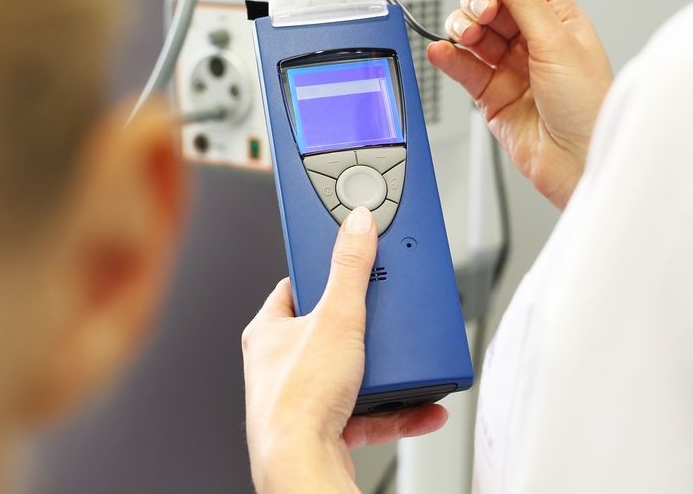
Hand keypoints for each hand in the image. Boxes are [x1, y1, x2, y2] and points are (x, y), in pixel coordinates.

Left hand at [242, 207, 447, 493]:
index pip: (297, 285)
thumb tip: (356, 224)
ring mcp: (304, 398)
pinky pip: (369, 412)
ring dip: (383, 369)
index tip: (351, 262)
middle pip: (329, 328)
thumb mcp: (337, 317)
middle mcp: (280, 365)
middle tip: (387, 314)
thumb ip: (351, 268)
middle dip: (364, 325)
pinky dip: (398, 409)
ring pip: (350, 372)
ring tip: (406, 361)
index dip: (325, 271)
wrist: (302, 468)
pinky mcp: (326, 427)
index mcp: (269, 331)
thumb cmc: (299, 402)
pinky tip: (423, 405)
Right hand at [427, 0, 612, 208]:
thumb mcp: (557, 43)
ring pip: (474, 34)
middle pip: (490, 4)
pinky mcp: (492, 96)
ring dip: (463, 29)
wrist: (579, 163)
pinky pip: (464, 68)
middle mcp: (534, 41)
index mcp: (559, 20)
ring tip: (467, 36)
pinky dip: (449, 58)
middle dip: (478, 3)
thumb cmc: (589, 109)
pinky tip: (442, 52)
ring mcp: (511, 68)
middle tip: (483, 14)